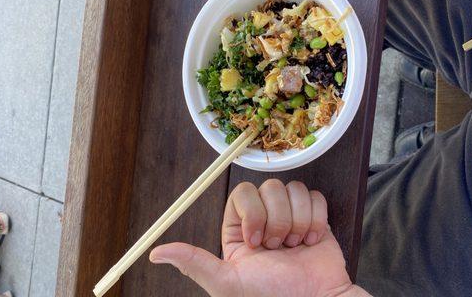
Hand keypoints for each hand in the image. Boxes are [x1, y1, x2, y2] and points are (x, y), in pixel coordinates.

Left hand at [150, 179, 369, 296]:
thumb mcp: (228, 284)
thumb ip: (194, 263)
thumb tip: (156, 253)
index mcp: (239, 229)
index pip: (241, 193)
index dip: (252, 212)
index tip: (256, 241)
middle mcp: (264, 219)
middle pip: (269, 187)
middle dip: (277, 219)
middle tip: (279, 247)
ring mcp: (290, 216)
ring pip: (292, 189)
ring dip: (297, 221)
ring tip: (296, 246)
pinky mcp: (314, 216)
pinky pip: (314, 197)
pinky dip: (315, 219)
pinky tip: (311, 240)